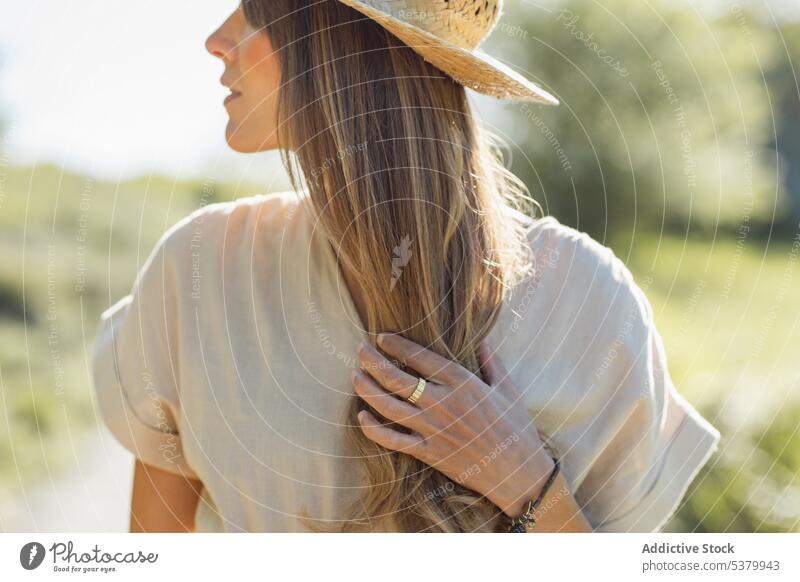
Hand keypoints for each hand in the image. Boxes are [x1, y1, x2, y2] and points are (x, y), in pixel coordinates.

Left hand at [352, 333, 556, 517]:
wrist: (518, 471)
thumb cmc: (516, 428)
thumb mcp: (508, 390)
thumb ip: (492, 363)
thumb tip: (484, 342)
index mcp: (462, 383)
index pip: (420, 358)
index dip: (396, 346)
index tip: (381, 337)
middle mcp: (442, 403)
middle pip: (396, 378)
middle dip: (373, 361)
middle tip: (360, 350)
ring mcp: (432, 429)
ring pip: (388, 406)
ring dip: (366, 389)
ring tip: (355, 375)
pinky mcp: (428, 452)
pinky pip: (393, 440)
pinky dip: (373, 428)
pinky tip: (362, 415)